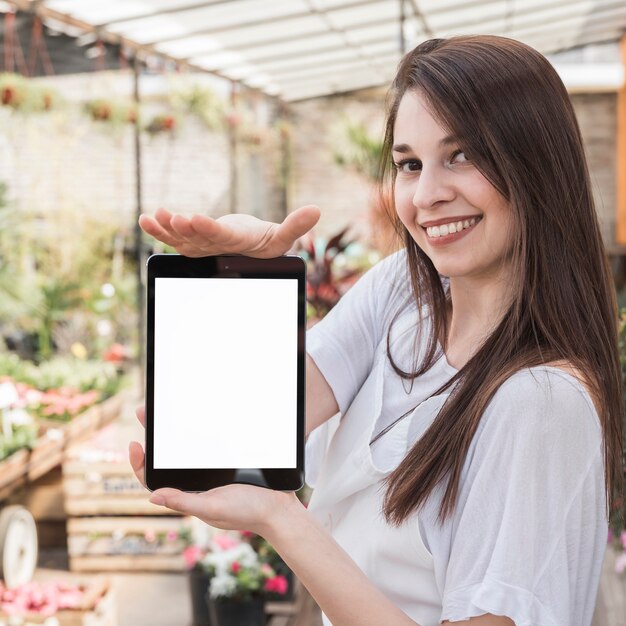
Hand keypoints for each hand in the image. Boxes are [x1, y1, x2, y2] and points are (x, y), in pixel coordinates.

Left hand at [129, 407, 300, 536]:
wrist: (281, 508)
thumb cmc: (248, 512)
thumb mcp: (213, 507)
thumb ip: (184, 502)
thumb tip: (152, 497)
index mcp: (188, 496)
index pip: (156, 480)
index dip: (141, 463)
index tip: (136, 444)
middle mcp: (196, 485)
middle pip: (167, 459)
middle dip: (154, 437)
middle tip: (144, 412)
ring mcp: (212, 475)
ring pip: (185, 451)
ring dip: (172, 432)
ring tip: (163, 411)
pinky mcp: (228, 465)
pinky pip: (207, 448)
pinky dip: (198, 434)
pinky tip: (197, 419)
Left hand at [139, 205, 320, 257]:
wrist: (248, 254)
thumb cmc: (266, 245)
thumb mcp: (282, 238)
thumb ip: (296, 226)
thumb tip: (317, 210)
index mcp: (236, 245)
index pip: (221, 237)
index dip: (207, 228)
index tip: (193, 217)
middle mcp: (215, 248)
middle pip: (197, 240)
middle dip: (184, 229)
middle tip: (173, 218)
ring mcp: (200, 246)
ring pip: (181, 239)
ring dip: (166, 228)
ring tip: (154, 215)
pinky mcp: (191, 241)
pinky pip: (172, 236)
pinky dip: (158, 228)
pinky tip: (146, 217)